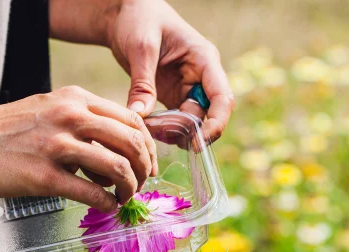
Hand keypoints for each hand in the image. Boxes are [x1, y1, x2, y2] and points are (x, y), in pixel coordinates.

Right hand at [0, 86, 156, 211]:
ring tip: (125, 198)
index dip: (148, 145)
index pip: (132, 120)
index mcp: (76, 99)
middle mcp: (71, 116)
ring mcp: (57, 146)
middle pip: (132, 142)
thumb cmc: (7, 129)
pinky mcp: (43, 176)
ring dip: (130, 188)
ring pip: (117, 167)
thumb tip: (116, 154)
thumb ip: (84, 122)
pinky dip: (107, 203)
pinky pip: (91, 193)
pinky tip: (107, 207)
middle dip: (144, 168)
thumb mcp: (50, 109)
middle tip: (141, 184)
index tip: (148, 163)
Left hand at [106, 0, 234, 141]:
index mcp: (204, 60)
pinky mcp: (173, 95)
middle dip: (193, 132)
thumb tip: (139, 116)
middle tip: (168, 142)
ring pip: (193, 120)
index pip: (222, 97)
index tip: (198, 142)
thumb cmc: (139, 19)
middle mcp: (201, 76)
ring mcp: (188, 87)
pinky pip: (176, 119)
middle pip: (210, 114)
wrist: (126, 12)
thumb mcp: (141, 47)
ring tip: (153, 136)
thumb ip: (142, 82)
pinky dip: (166, 129)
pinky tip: (150, 131)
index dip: (216, 122)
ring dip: (177, 133)